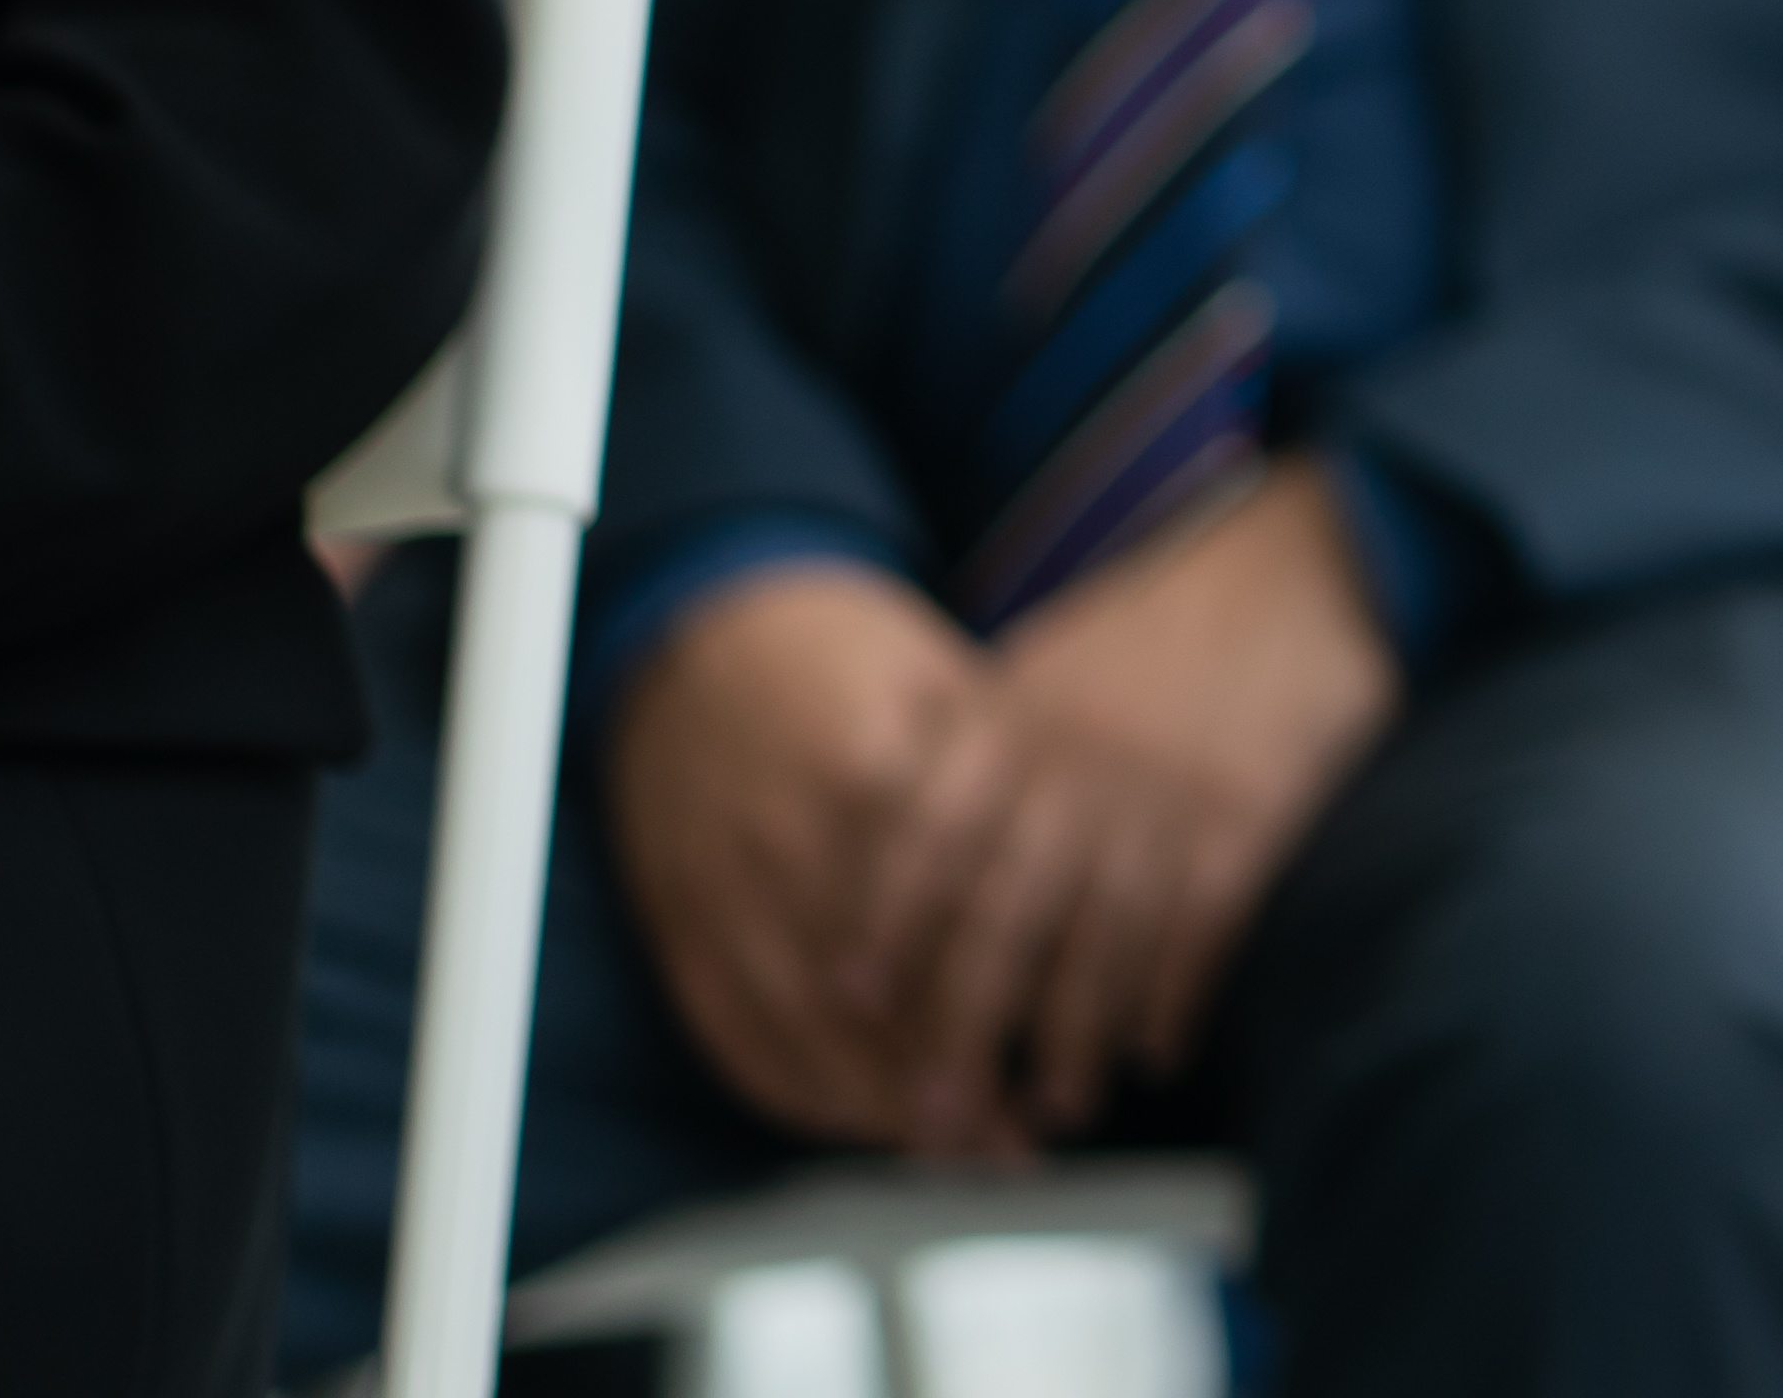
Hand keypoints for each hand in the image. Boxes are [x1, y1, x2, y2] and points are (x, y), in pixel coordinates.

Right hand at [603, 558, 1012, 1147]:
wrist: (700, 632)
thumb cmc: (846, 660)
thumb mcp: (946, 689)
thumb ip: (1009, 783)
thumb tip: (1101, 877)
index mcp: (870, 778)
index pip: (949, 936)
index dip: (1009, 1015)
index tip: (1065, 1065)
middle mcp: (790, 847)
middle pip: (878, 1011)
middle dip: (951, 1090)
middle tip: (1015, 1139)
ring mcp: (724, 895)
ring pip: (805, 1042)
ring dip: (880, 1113)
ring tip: (954, 1148)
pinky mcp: (680, 925)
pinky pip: (732, 1037)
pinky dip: (794, 1094)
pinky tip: (855, 1119)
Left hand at [876, 465, 1404, 1146]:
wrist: (1312, 564)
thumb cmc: (1175, 617)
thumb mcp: (1055, 656)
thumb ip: (983, 738)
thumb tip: (909, 831)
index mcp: (1019, 716)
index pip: (926, 837)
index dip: (885, 926)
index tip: (852, 1001)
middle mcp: (1079, 764)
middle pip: (1001, 921)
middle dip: (962, 1030)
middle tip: (938, 1116)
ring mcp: (1165, 797)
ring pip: (1096, 948)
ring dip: (1068, 1042)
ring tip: (1053, 1107)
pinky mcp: (1248, 821)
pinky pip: (1194, 936)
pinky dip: (1169, 1003)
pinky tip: (1155, 1050)